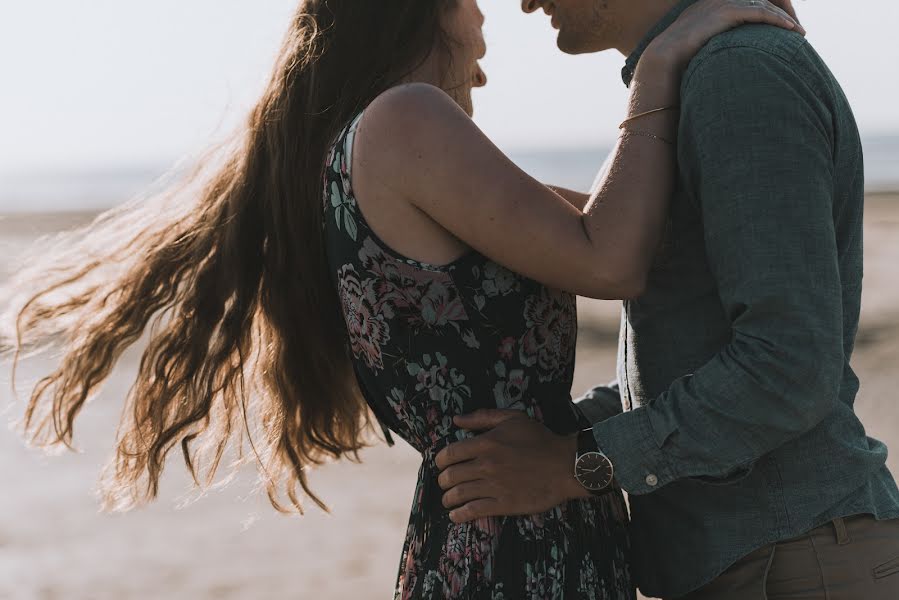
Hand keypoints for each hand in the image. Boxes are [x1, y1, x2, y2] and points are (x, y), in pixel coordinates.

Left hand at [434, 409, 588, 523]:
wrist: (565, 465)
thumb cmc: (540, 439)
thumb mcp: (513, 418)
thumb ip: (483, 417)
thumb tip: (457, 420)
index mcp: (486, 443)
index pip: (449, 454)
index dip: (439, 461)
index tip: (440, 464)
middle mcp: (486, 465)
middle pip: (450, 476)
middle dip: (443, 481)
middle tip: (445, 482)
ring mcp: (494, 486)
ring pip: (458, 495)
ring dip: (448, 498)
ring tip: (448, 500)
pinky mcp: (504, 504)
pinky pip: (473, 511)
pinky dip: (459, 515)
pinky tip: (456, 515)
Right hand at [642, 0, 805, 74]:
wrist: (662, 61)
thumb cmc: (676, 66)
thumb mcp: (697, 53)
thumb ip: (713, 51)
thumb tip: (723, 67)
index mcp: (709, 8)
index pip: (748, 2)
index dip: (769, 12)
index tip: (783, 29)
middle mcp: (716, 1)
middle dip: (782, 11)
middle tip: (796, 30)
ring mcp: (720, 4)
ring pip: (763, 4)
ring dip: (784, 18)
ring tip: (799, 33)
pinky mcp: (725, 12)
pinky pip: (759, 12)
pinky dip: (777, 20)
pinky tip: (791, 30)